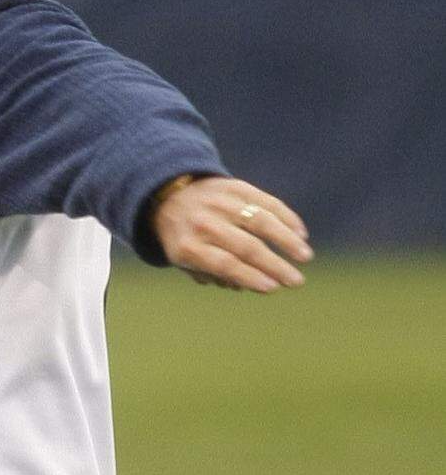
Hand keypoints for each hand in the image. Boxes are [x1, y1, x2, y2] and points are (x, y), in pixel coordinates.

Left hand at [152, 176, 312, 291]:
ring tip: (304, 256)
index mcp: (188, 246)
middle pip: (246, 246)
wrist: (170, 196)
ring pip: (260, 220)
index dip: (249, 276)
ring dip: (286, 240)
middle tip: (296, 281)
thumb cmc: (185, 239)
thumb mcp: (186, 262)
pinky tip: (300, 233)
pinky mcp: (236, 187)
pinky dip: (286, 217)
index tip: (273, 288)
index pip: (224, 264)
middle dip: (274, 265)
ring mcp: (221, 202)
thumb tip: (250, 285)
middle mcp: (204, 223)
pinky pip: (266, 201)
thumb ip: (216, 275)